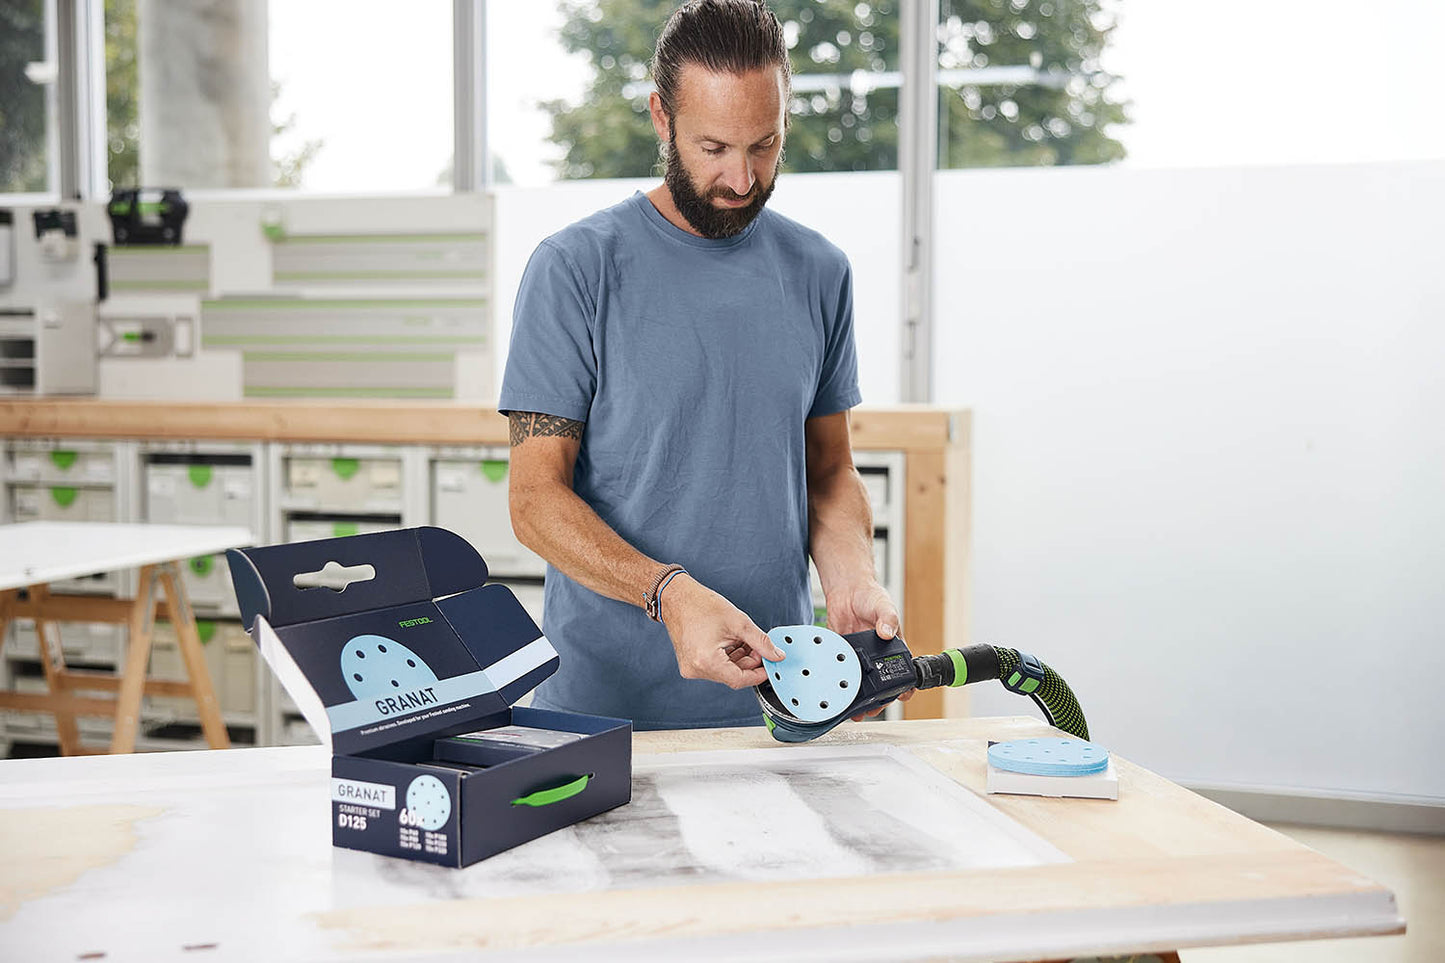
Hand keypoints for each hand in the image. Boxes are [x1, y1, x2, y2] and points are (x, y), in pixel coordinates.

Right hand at [660, 575, 785, 689]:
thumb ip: (761, 642)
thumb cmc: (701, 605)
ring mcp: (690, 668)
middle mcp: (696, 669)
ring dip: (739, 659)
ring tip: (744, 640)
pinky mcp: (690, 663)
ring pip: (724, 671)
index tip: (770, 667)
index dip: (758, 674)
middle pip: (732, 676)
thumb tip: (776, 655)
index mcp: (706, 661)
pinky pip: (714, 667)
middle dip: (749, 663)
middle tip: (759, 647)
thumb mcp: (739, 622)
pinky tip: (732, 642)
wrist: (676, 597)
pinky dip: (727, 657)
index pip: (739, 680)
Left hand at [825, 580, 913, 720]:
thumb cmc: (871, 597)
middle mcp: (876, 656)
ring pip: (860, 683)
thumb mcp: (884, 605)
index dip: (904, 686)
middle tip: (872, 708)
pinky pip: (840, 671)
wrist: (847, 589)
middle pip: (880, 683)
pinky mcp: (842, 654)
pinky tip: (835, 691)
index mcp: (893, 647)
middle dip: (878, 700)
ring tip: (853, 709)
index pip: (902, 671)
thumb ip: (887, 618)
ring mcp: (859, 657)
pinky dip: (838, 682)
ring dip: (857, 697)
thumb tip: (887, 632)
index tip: (902, 695)